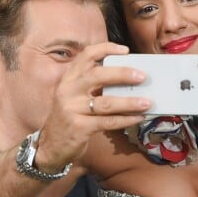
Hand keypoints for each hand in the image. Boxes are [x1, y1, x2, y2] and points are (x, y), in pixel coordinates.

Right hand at [34, 42, 151, 170]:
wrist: (50, 147)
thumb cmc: (70, 119)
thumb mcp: (75, 97)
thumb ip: (94, 87)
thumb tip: (129, 79)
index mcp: (69, 79)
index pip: (86, 56)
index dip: (106, 49)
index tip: (125, 50)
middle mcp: (68, 91)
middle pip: (96, 75)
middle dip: (122, 74)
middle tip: (142, 76)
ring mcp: (72, 109)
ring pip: (106, 102)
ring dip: (129, 102)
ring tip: (147, 102)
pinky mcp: (79, 128)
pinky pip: (108, 122)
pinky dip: (126, 119)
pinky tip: (138, 118)